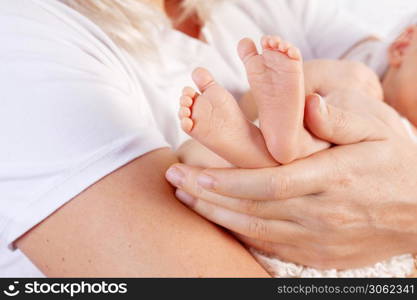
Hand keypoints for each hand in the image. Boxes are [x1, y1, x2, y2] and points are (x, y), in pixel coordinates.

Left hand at [166, 97, 416, 268]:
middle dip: (208, 195)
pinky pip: (269, 246)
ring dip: (216, 215)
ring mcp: (317, 238)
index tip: (197, 172)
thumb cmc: (395, 166)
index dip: (230, 181)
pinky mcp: (316, 255)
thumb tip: (307, 105)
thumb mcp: (378, 131)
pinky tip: (218, 220)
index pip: (271, 182)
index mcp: (334, 178)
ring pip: (255, 229)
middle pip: (252, 207)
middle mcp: (321, 212)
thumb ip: (341, 119)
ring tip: (185, 199)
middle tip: (175, 181)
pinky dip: (239, 234)